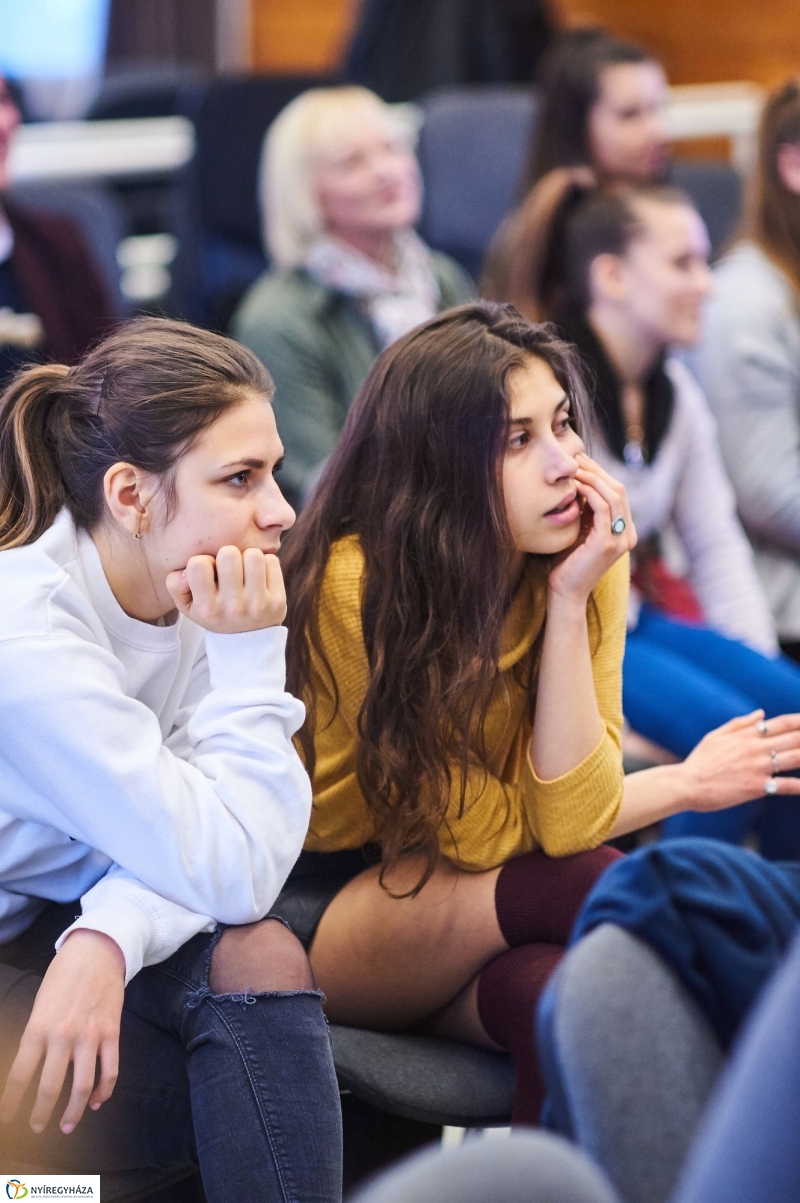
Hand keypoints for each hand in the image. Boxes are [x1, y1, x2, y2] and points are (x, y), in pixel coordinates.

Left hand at [0, 929, 123, 1134]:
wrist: (96, 952)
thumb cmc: (62, 977)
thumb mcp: (39, 1005)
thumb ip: (36, 1036)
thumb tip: (33, 1069)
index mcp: (38, 1027)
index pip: (19, 1074)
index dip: (11, 1101)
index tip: (8, 1117)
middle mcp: (63, 1035)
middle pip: (50, 1087)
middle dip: (41, 1114)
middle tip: (36, 1128)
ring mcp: (90, 1035)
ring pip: (83, 1085)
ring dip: (74, 1111)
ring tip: (66, 1125)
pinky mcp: (112, 1032)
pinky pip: (110, 1069)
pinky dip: (105, 1090)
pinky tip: (98, 1101)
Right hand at [166, 545, 286, 632]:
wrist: (248, 640)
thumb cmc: (215, 613)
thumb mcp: (188, 605)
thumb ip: (176, 584)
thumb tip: (186, 570)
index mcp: (206, 608)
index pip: (198, 564)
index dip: (204, 562)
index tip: (210, 573)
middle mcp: (232, 607)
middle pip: (228, 553)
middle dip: (228, 556)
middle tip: (230, 570)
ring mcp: (257, 604)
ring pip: (253, 554)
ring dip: (247, 558)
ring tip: (245, 571)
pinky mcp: (278, 601)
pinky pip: (271, 561)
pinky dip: (265, 564)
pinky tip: (259, 578)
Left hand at [547, 454, 636, 604]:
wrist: (565, 593)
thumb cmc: (568, 563)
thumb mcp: (580, 530)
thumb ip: (586, 510)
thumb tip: (580, 480)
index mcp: (624, 531)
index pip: (618, 493)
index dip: (600, 474)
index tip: (580, 461)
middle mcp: (628, 535)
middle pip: (619, 490)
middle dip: (597, 471)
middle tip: (576, 458)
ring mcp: (621, 539)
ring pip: (614, 495)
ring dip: (593, 478)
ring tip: (573, 468)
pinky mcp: (607, 543)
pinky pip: (603, 507)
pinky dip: (589, 492)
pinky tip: (574, 485)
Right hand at [682, 709, 799, 811]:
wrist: (687, 784)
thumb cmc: (700, 760)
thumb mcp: (716, 735)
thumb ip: (740, 723)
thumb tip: (761, 714)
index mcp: (747, 734)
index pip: (782, 723)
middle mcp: (756, 748)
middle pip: (795, 739)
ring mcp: (758, 767)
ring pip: (795, 758)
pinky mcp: (757, 787)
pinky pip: (786, 785)